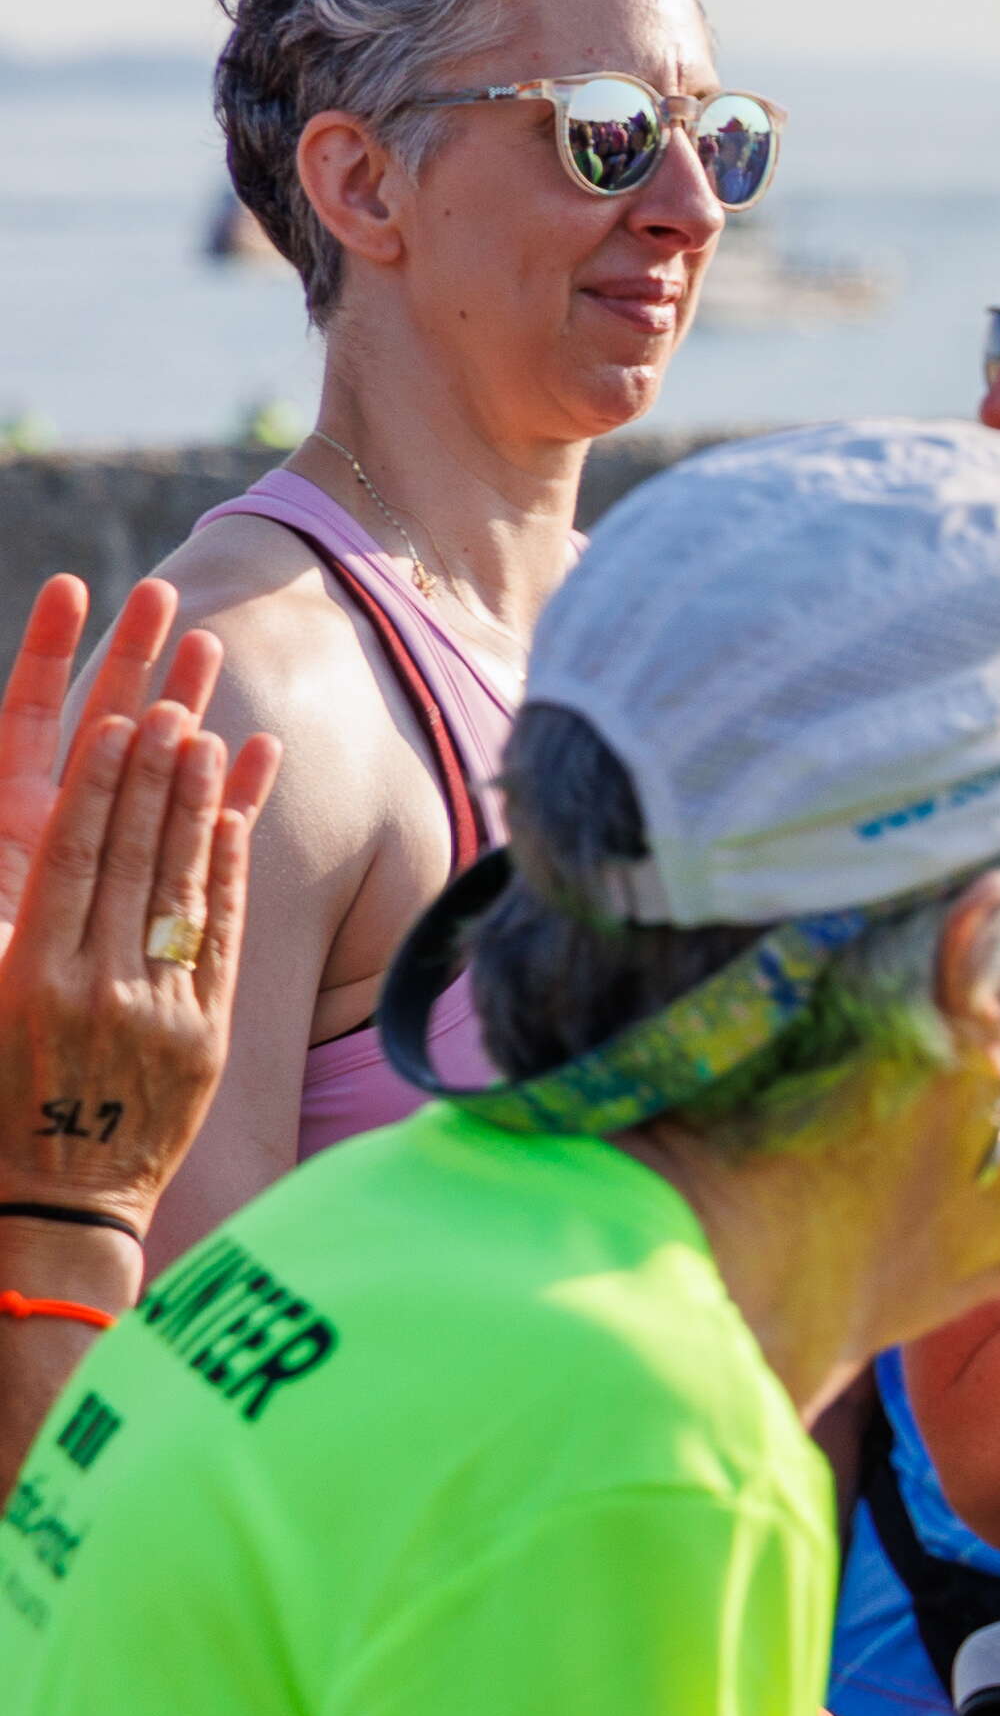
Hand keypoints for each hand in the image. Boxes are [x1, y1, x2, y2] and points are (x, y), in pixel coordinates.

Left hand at [0, 576, 224, 932]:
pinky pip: (193, 843)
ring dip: (184, 709)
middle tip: (165, 596)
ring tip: (214, 645)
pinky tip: (257, 752)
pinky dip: (223, 799)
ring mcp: (107, 874)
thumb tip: (61, 758)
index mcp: (2, 830)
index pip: (22, 722)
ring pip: (148, 776)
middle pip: (93, 730)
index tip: (69, 589)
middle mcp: (49, 841)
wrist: (34, 1126)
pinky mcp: (153, 915)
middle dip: (127, 660)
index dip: (43, 653)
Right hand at [0, 683, 273, 1237]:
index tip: (115, 726)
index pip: (72, 858)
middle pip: (134, 858)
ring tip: (211, 737)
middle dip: (154, 776)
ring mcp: (160, 1010)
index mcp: (29, 977)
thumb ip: (11, 939)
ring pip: (184, 886)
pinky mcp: (207, 1033)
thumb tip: (41, 851)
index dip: (98, 788)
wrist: (55, 1202)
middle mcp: (97, 987)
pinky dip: (229, 874)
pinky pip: (223, 936)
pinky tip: (236, 819)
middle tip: (174, 703)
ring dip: (199, 805)